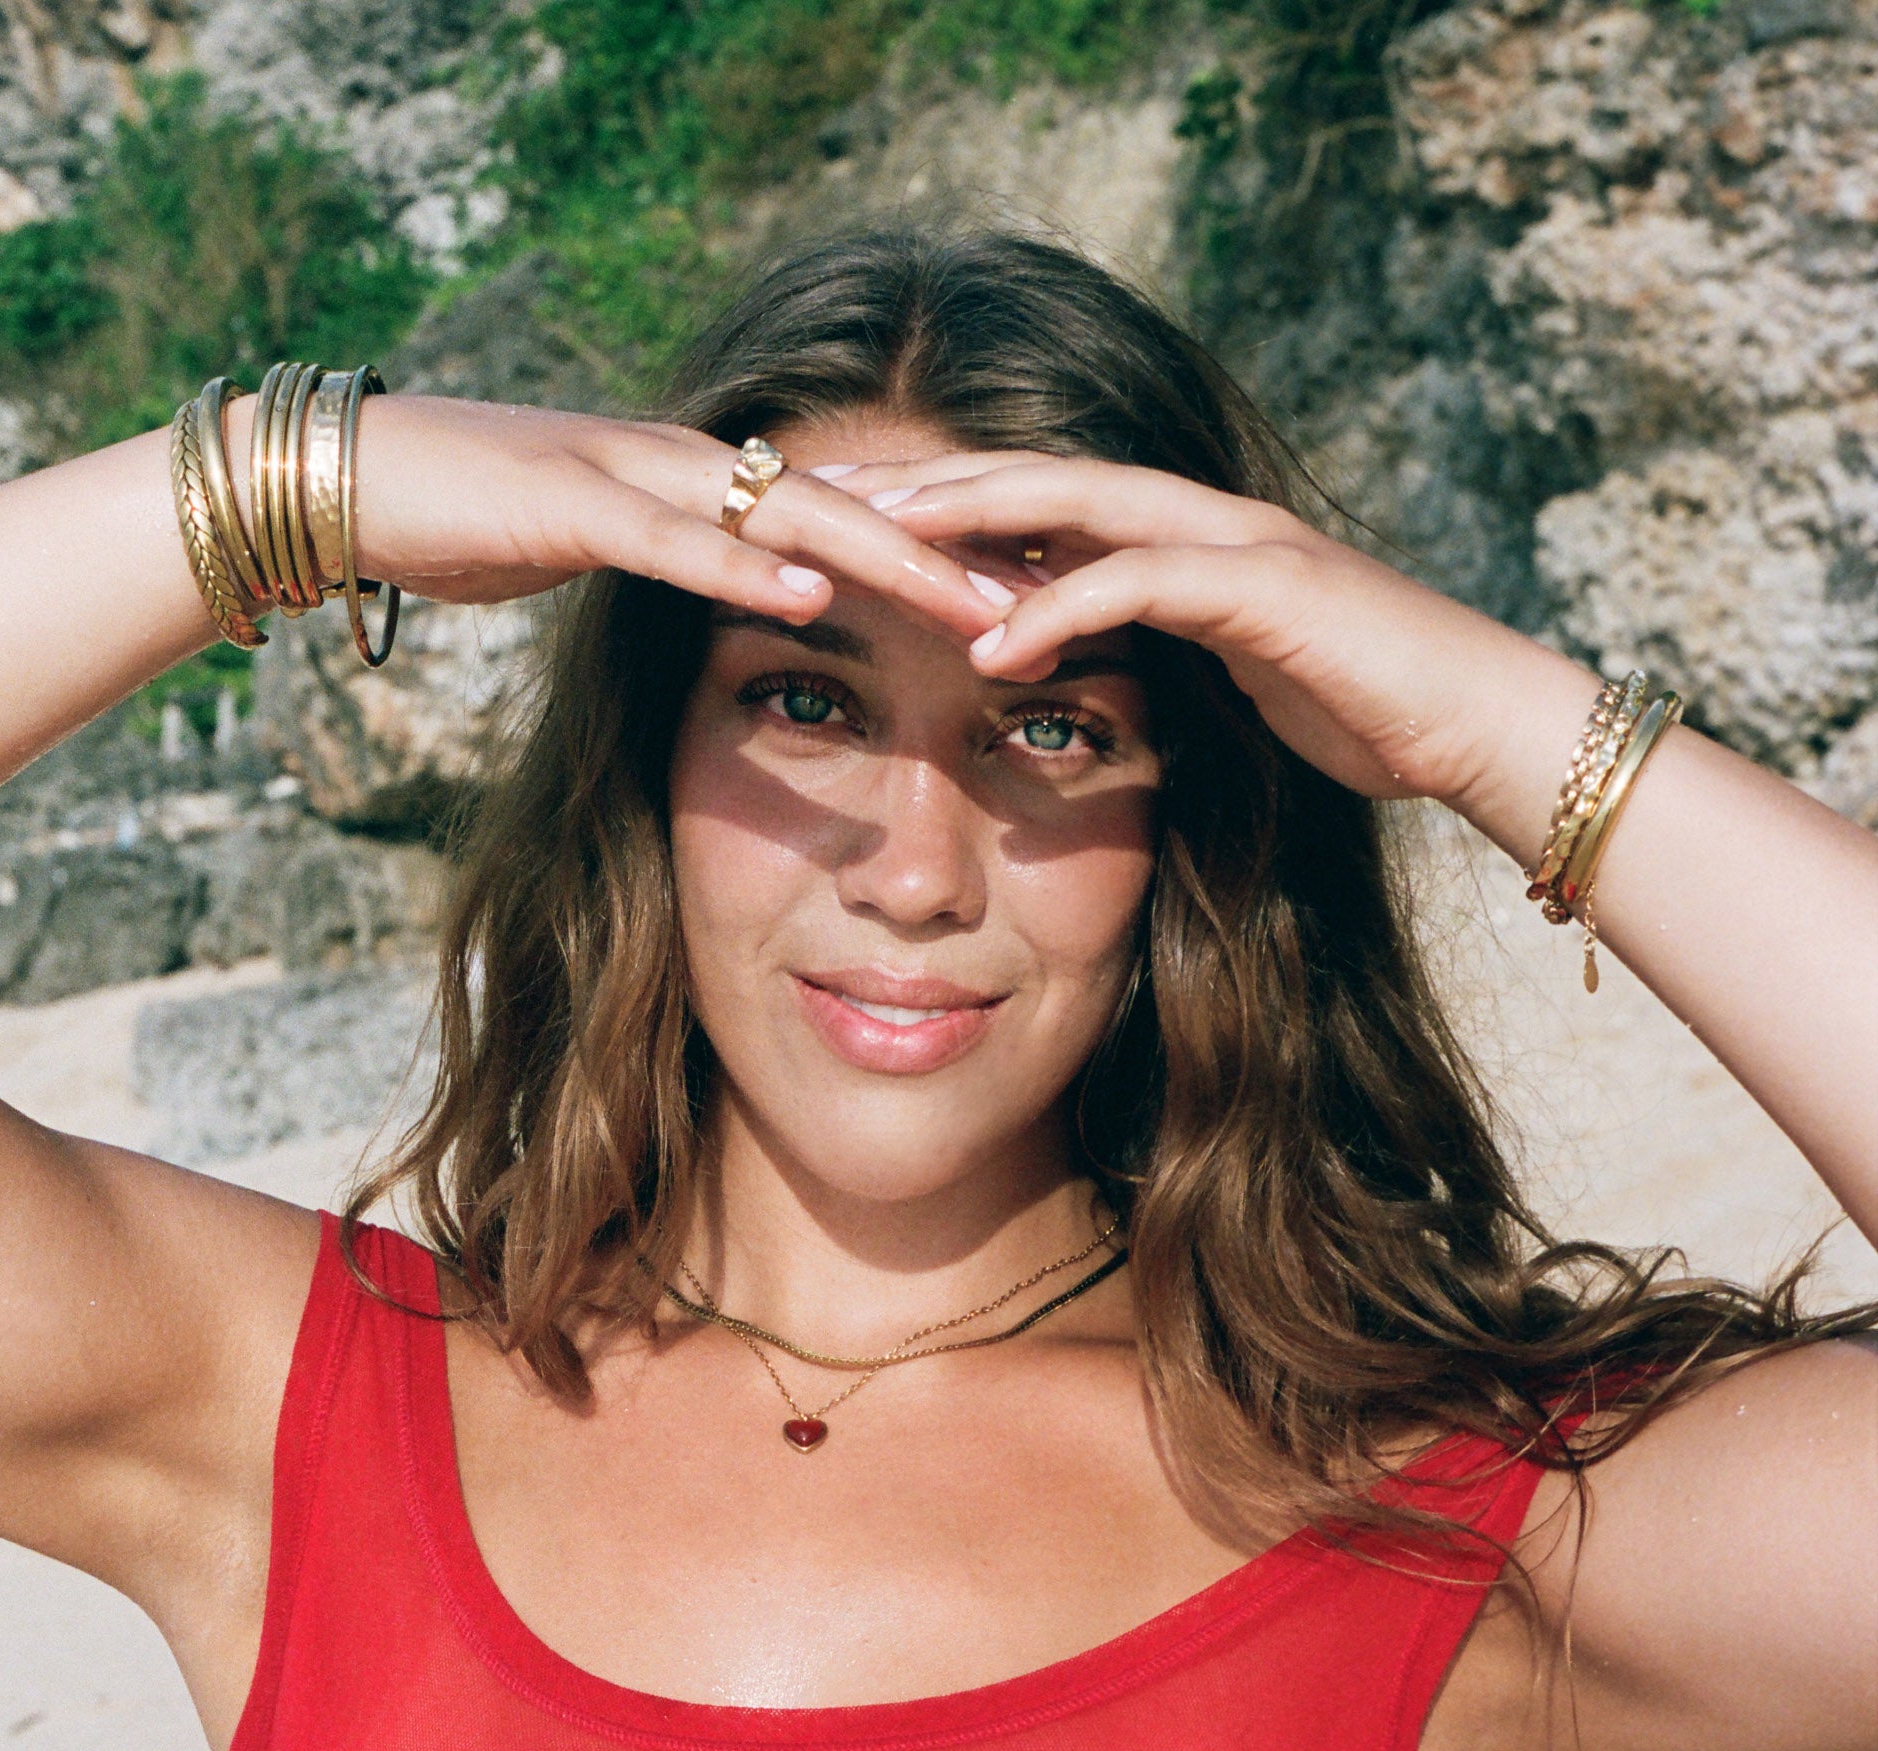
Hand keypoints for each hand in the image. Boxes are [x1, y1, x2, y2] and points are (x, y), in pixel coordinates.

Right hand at [341, 398, 1012, 642]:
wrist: (351, 477)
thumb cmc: (477, 517)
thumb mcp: (604, 547)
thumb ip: (686, 560)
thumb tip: (761, 591)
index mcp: (703, 479)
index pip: (844, 514)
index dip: (939, 551)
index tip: (1025, 593)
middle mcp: (687, 461)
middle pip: (848, 506)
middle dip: (952, 553)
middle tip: (1052, 595)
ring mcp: (632, 472)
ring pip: (783, 512)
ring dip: (884, 558)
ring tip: (973, 598)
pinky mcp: (567, 498)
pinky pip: (668, 538)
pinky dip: (738, 565)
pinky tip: (807, 591)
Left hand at [819, 450, 1593, 807]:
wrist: (1475, 724)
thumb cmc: (1356, 707)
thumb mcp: (1224, 672)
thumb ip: (1146, 645)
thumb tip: (1055, 651)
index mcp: (1180, 538)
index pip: (1041, 500)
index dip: (946, 498)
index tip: (855, 513)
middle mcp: (1199, 520)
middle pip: (1037, 476)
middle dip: (929, 479)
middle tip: (825, 486)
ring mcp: (1236, 543)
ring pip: (1081, 503)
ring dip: (975, 516)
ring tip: (881, 535)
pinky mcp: (1269, 588)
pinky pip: (1144, 583)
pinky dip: (1065, 607)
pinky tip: (994, 638)